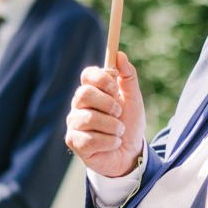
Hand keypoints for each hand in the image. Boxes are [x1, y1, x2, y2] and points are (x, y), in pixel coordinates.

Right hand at [64, 51, 146, 177]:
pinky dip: (109, 141)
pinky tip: (113, 143)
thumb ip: (128, 76)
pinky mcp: (74, 142)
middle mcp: (79, 105)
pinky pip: (90, 138)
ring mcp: (74, 123)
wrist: (131, 153)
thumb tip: (120, 54)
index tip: (115, 88)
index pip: (87, 74)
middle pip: (84, 93)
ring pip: (88, 118)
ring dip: (112, 126)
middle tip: (119, 113)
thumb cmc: (130, 124)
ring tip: (119, 131)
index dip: (101, 79)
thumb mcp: (134, 98)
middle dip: (108, 104)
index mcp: (92, 90)